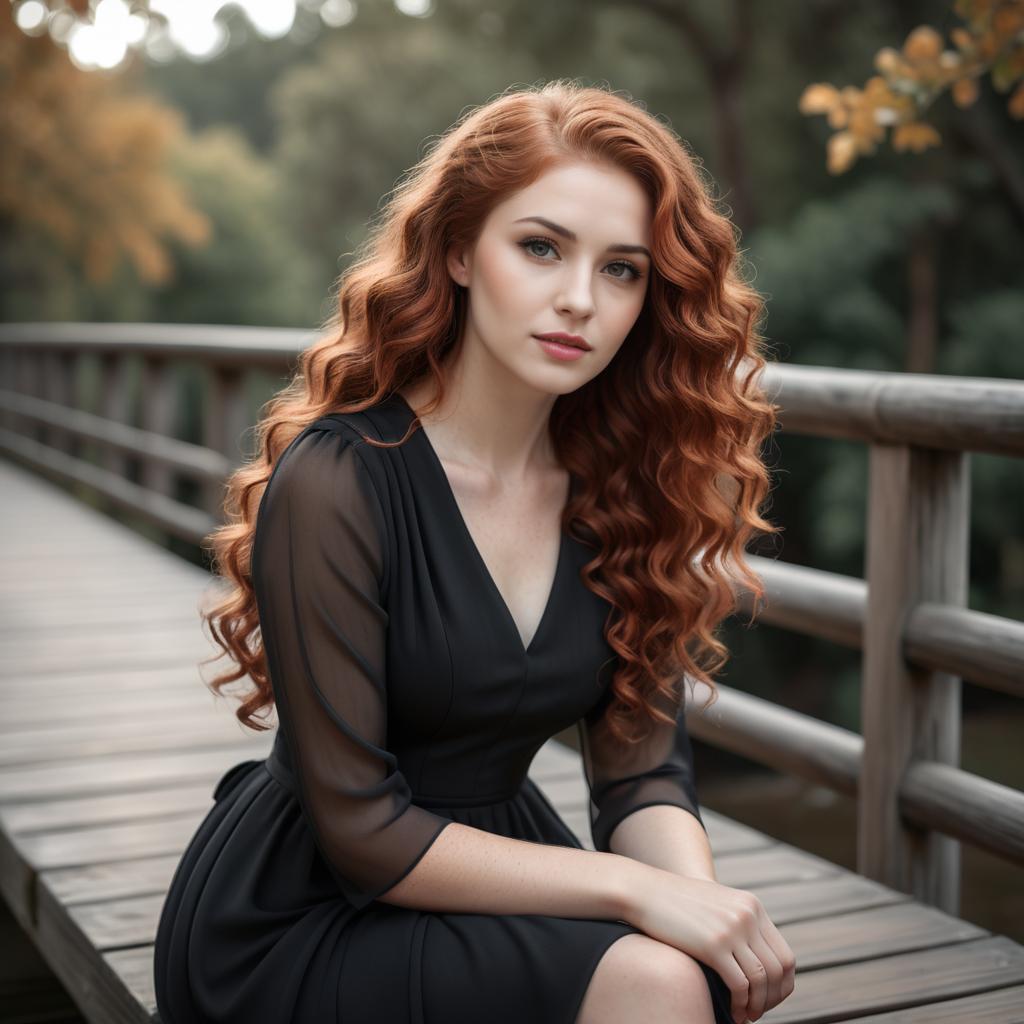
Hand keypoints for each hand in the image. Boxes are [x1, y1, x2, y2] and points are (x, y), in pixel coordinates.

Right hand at [626, 866, 795, 1023]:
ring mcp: (732, 929)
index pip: (786, 956)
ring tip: (744, 1015)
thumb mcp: (717, 904)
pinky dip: (740, 1005)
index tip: (768, 999)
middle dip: (772, 999)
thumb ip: (739, 922)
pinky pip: (740, 985)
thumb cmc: (677, 903)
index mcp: (753, 906)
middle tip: (757, 1012)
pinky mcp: (713, 945)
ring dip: (757, 1006)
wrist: (645, 891)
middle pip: (779, 970)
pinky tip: (731, 1011)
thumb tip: (754, 957)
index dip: (782, 986)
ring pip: (762, 980)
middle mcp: (748, 915)